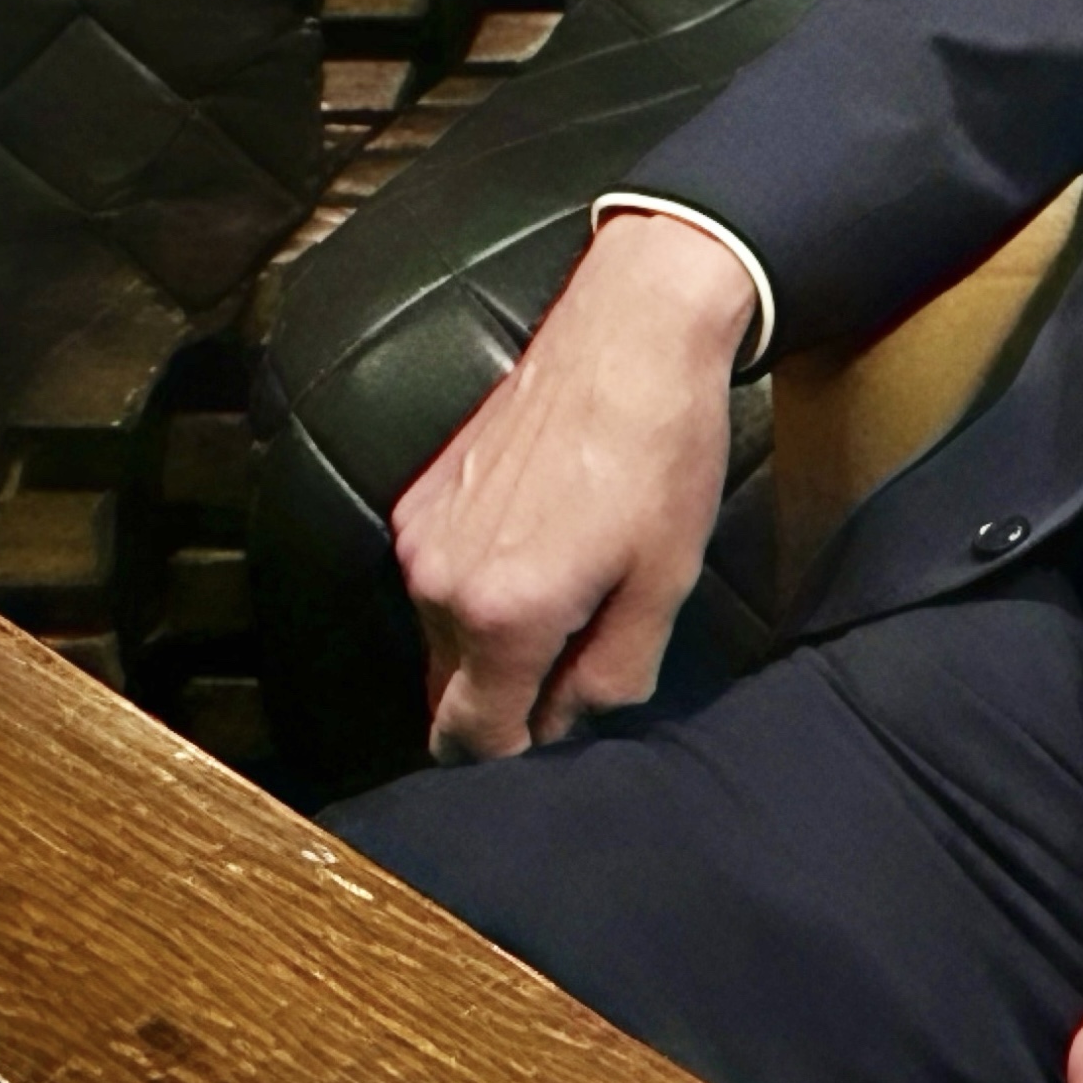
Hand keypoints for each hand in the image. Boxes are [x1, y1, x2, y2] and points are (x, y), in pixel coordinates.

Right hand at [389, 207, 753, 759]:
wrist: (631, 334)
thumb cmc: (661, 450)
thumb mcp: (664, 580)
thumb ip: (614, 675)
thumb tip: (571, 724)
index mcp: (501, 615)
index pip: (472, 740)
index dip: (520, 749)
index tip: (563, 721)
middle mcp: (439, 583)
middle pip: (449, 694)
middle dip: (507, 696)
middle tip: (582, 649)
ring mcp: (420, 538)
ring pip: (444, 638)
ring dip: (495, 637)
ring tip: (572, 580)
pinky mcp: (418, 500)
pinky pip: (440, 581)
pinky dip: (480, 585)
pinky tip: (543, 539)